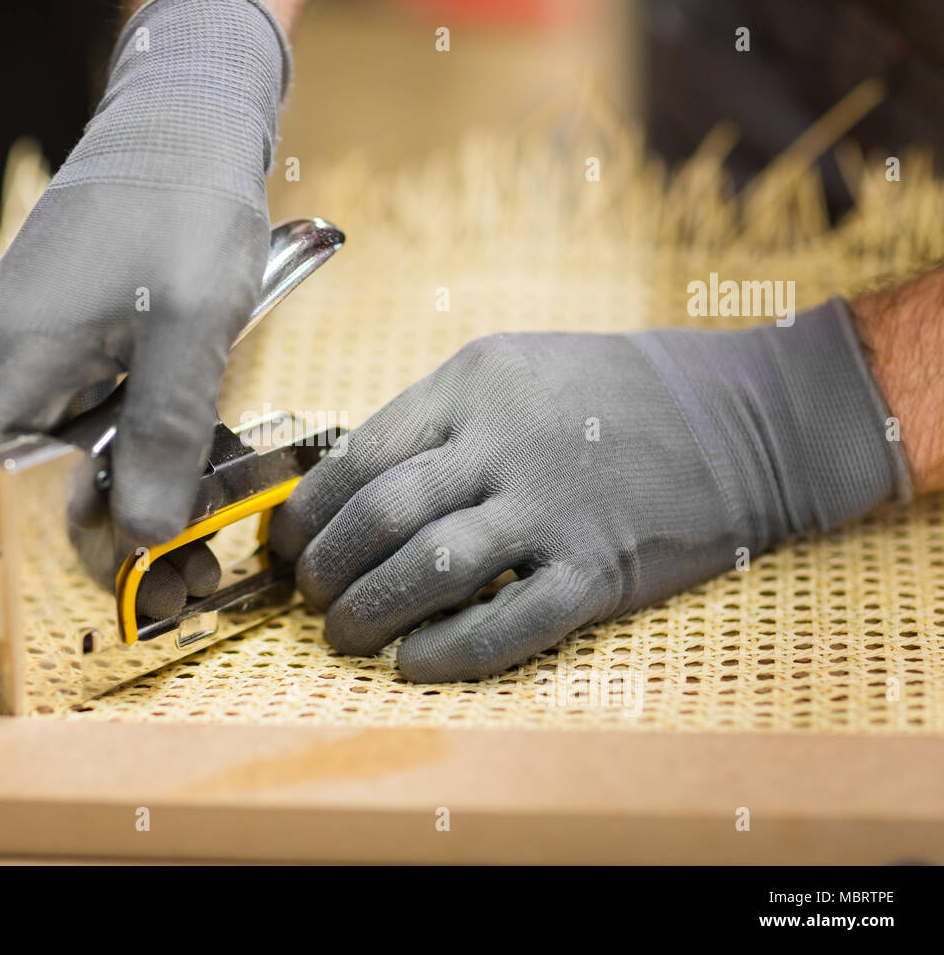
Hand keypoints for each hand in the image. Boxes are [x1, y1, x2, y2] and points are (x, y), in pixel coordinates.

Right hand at [0, 0, 290, 609]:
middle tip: (177, 592)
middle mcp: (7, 361)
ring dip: (122, 508)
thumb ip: (167, 429)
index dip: (8, 562)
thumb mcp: (194, 321)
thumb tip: (147, 535)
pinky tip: (185, 487)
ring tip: (194, 557)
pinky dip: (130, 462)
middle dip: (97, 546)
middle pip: (28, 485)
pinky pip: (86, 421)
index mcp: (15, 361)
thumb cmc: (185, 206)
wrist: (183, 122)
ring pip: (63, 458)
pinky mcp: (69, 340)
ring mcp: (35, 349)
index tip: (62, 619)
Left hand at [270, 299, 910, 681]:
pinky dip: (449, 651)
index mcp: (474, 385)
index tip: (287, 546)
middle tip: (310, 598)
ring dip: (372, 612)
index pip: (359, 456)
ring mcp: (555, 508)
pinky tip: (414, 664)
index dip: (307, 514)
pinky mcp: (600, 570)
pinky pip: (508, 623)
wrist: (745, 418)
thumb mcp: (512, 369)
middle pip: (383, 516)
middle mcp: (507, 443)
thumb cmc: (612, 392)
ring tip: (345, 635)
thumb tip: (345, 486)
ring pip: (432, 569)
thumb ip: (434, 419)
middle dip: (328, 569)